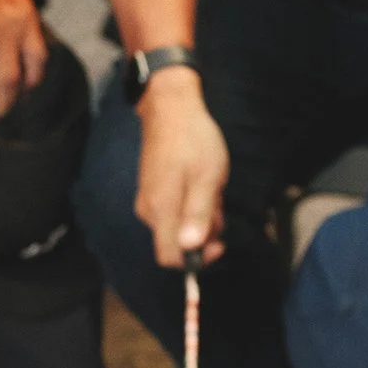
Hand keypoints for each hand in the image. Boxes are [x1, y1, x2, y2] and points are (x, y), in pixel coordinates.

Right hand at [136, 69, 228, 267]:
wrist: (171, 108)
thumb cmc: (193, 140)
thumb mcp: (207, 178)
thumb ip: (199, 214)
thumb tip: (190, 247)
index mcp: (160, 209)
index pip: (170, 257)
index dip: (196, 259)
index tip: (218, 242)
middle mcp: (149, 210)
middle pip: (177, 243)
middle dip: (203, 232)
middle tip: (218, 203)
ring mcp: (149, 200)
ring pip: (178, 227)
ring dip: (200, 216)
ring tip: (212, 188)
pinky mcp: (153, 191)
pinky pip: (174, 211)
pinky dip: (192, 205)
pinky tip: (202, 183)